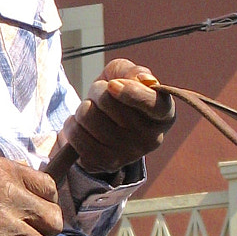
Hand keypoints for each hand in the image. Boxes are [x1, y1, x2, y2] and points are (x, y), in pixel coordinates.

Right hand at [0, 155, 63, 235]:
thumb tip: (13, 188)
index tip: (35, 211)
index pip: (49, 188)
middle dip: (44, 230)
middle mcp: (14, 198)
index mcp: (9, 173)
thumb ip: (1, 177)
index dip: (46, 202)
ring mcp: (7, 225)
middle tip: (28, 234)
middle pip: (54, 220)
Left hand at [60, 59, 174, 174]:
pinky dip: (72, 126)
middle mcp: (151, 139)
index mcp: (164, 114)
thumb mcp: (126, 74)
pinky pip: (77, 138)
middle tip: (101, 94)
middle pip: (108, 102)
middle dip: (97, 91)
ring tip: (92, 110)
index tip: (112, 85)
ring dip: (83, 108)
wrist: (105, 122)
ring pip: (89, 118)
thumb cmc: (119, 93)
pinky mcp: (106, 164)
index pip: (150, 103)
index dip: (129, 92)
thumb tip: (142, 79)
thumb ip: (133, 71)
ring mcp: (129, 155)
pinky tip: (82, 125)